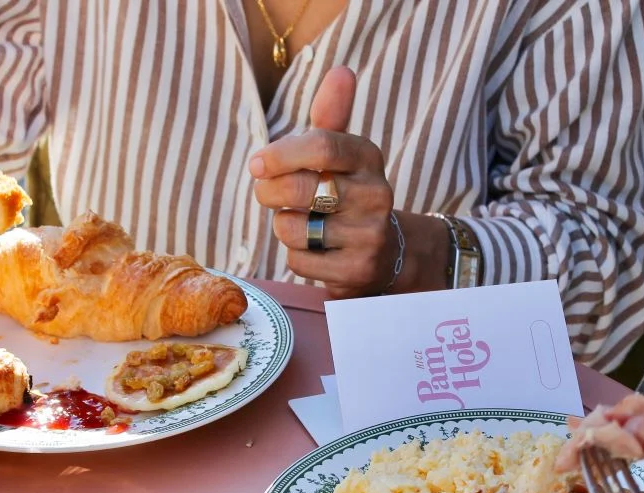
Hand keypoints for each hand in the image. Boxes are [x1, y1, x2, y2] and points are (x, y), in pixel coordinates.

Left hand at [250, 67, 446, 296]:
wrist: (386, 252)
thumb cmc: (348, 193)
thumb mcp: (343, 154)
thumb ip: (332, 115)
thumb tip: (340, 71)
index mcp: (368, 157)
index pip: (322, 145)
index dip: (280, 154)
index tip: (257, 163)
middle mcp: (376, 195)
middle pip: (301, 189)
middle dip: (269, 192)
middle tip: (266, 193)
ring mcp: (369, 235)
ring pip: (295, 228)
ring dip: (283, 226)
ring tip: (300, 223)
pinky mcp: (357, 271)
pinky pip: (300, 260)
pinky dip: (295, 256)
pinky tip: (314, 251)